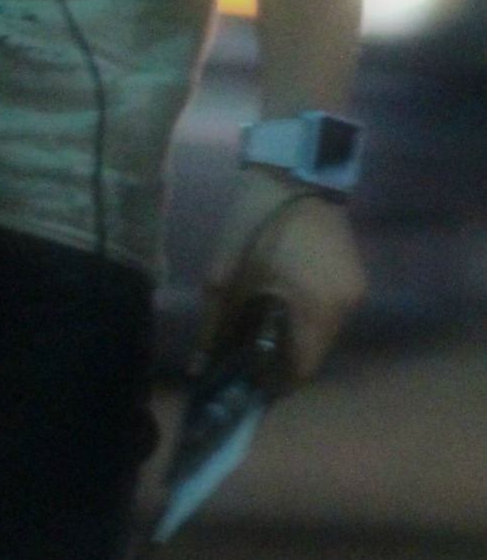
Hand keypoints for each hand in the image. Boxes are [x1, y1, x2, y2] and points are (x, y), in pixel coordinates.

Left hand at [205, 168, 365, 381]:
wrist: (293, 174)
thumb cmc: (255, 224)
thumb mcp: (225, 277)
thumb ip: (215, 326)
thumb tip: (201, 367)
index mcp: (318, 310)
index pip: (303, 369)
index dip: (276, 384)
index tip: (249, 385)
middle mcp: (347, 308)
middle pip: (315, 354)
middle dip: (283, 362)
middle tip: (250, 361)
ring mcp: (357, 291)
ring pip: (324, 335)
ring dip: (297, 339)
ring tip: (264, 335)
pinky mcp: (357, 277)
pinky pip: (331, 313)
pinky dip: (308, 318)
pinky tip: (283, 310)